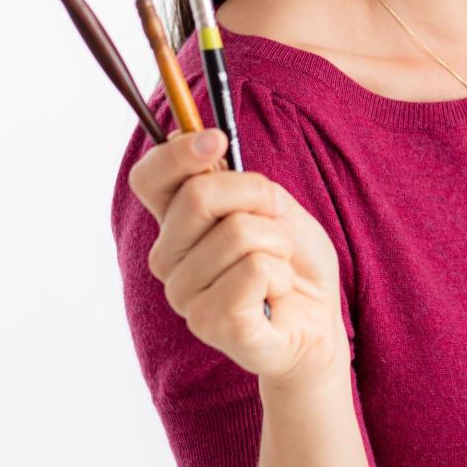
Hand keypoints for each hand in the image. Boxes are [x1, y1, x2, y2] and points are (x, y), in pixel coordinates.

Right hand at [129, 126, 346, 385]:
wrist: (318, 322)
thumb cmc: (292, 262)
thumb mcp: (273, 206)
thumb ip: (238, 181)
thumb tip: (209, 142)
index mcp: (175, 225)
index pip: (148, 178)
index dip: (176, 153)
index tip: (217, 141)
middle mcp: (169, 260)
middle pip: (198, 195)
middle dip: (257, 196)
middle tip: (276, 224)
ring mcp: (185, 295)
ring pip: (238, 233)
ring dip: (278, 244)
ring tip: (278, 268)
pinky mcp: (212, 324)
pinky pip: (255, 271)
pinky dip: (281, 274)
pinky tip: (276, 294)